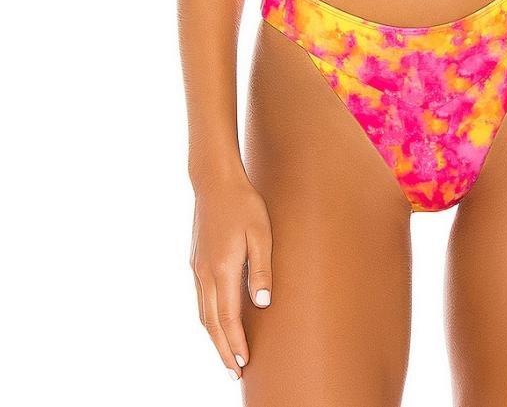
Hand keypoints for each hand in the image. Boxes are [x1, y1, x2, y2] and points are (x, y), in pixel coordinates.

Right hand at [189, 168, 273, 380]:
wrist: (214, 181)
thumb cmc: (244, 204)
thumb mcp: (261, 234)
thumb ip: (261, 270)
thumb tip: (263, 305)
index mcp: (221, 269)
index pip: (227, 318)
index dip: (235, 344)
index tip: (243, 364)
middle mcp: (204, 273)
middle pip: (211, 323)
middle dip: (222, 350)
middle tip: (234, 373)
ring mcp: (196, 268)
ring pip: (202, 313)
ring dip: (214, 336)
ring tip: (227, 353)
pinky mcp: (195, 261)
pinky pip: (200, 298)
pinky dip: (208, 318)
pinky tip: (217, 321)